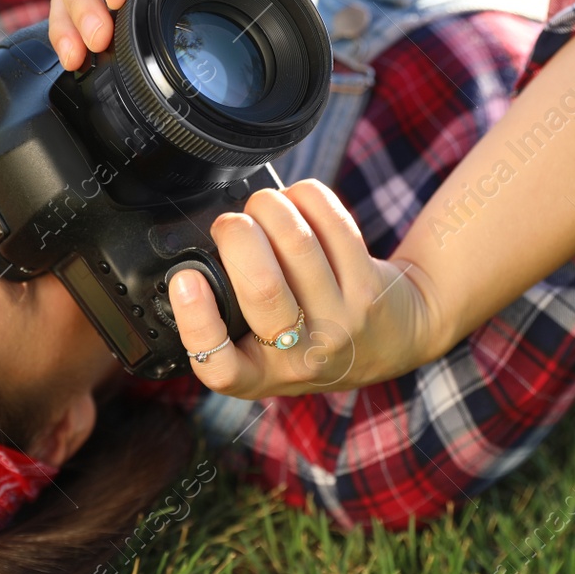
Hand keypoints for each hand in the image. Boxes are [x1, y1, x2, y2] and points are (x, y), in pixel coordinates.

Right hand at [167, 180, 444, 398]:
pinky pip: (334, 225)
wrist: (391, 339)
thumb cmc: (307, 336)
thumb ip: (225, 318)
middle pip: (262, 288)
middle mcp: (300, 357)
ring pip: (298, 246)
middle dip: (237, 235)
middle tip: (230, 224)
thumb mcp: (261, 351)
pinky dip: (307, 198)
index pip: (218, 365)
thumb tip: (183, 260)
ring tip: (264, 205)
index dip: (196, 318)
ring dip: (271, 207)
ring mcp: (340, 323)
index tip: (186, 278)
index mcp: (256, 375)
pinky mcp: (370, 287)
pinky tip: (299, 200)